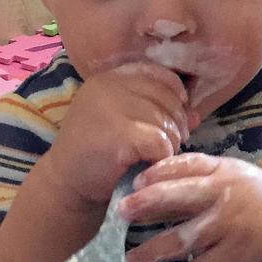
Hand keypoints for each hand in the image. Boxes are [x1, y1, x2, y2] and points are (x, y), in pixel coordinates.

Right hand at [45, 63, 197, 209]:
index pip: (157, 74)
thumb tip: (195, 114)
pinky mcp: (117, 134)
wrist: (66, 186)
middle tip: (170, 144)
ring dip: (170, 142)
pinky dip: (161, 156)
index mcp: (108, 78)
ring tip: (157, 156)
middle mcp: (107, 86)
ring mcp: (110, 108)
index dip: (175, 95)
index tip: (177, 117)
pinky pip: (159, 141)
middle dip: (176, 122)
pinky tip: (150, 165)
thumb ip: (158, 113)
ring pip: (165, 120)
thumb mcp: (126, 125)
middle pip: (165, 97)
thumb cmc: (97, 155)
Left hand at [118, 154, 261, 261]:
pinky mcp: (238, 254)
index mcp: (221, 171)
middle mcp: (224, 194)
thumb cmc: (260, 197)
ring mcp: (231, 225)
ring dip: (154, 250)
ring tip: (131, 260)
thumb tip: (152, 184)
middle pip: (179, 196)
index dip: (157, 173)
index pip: (184, 166)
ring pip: (184, 237)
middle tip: (120, 212)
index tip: (133, 183)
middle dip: (146, 203)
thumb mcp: (234, 175)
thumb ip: (201, 175)